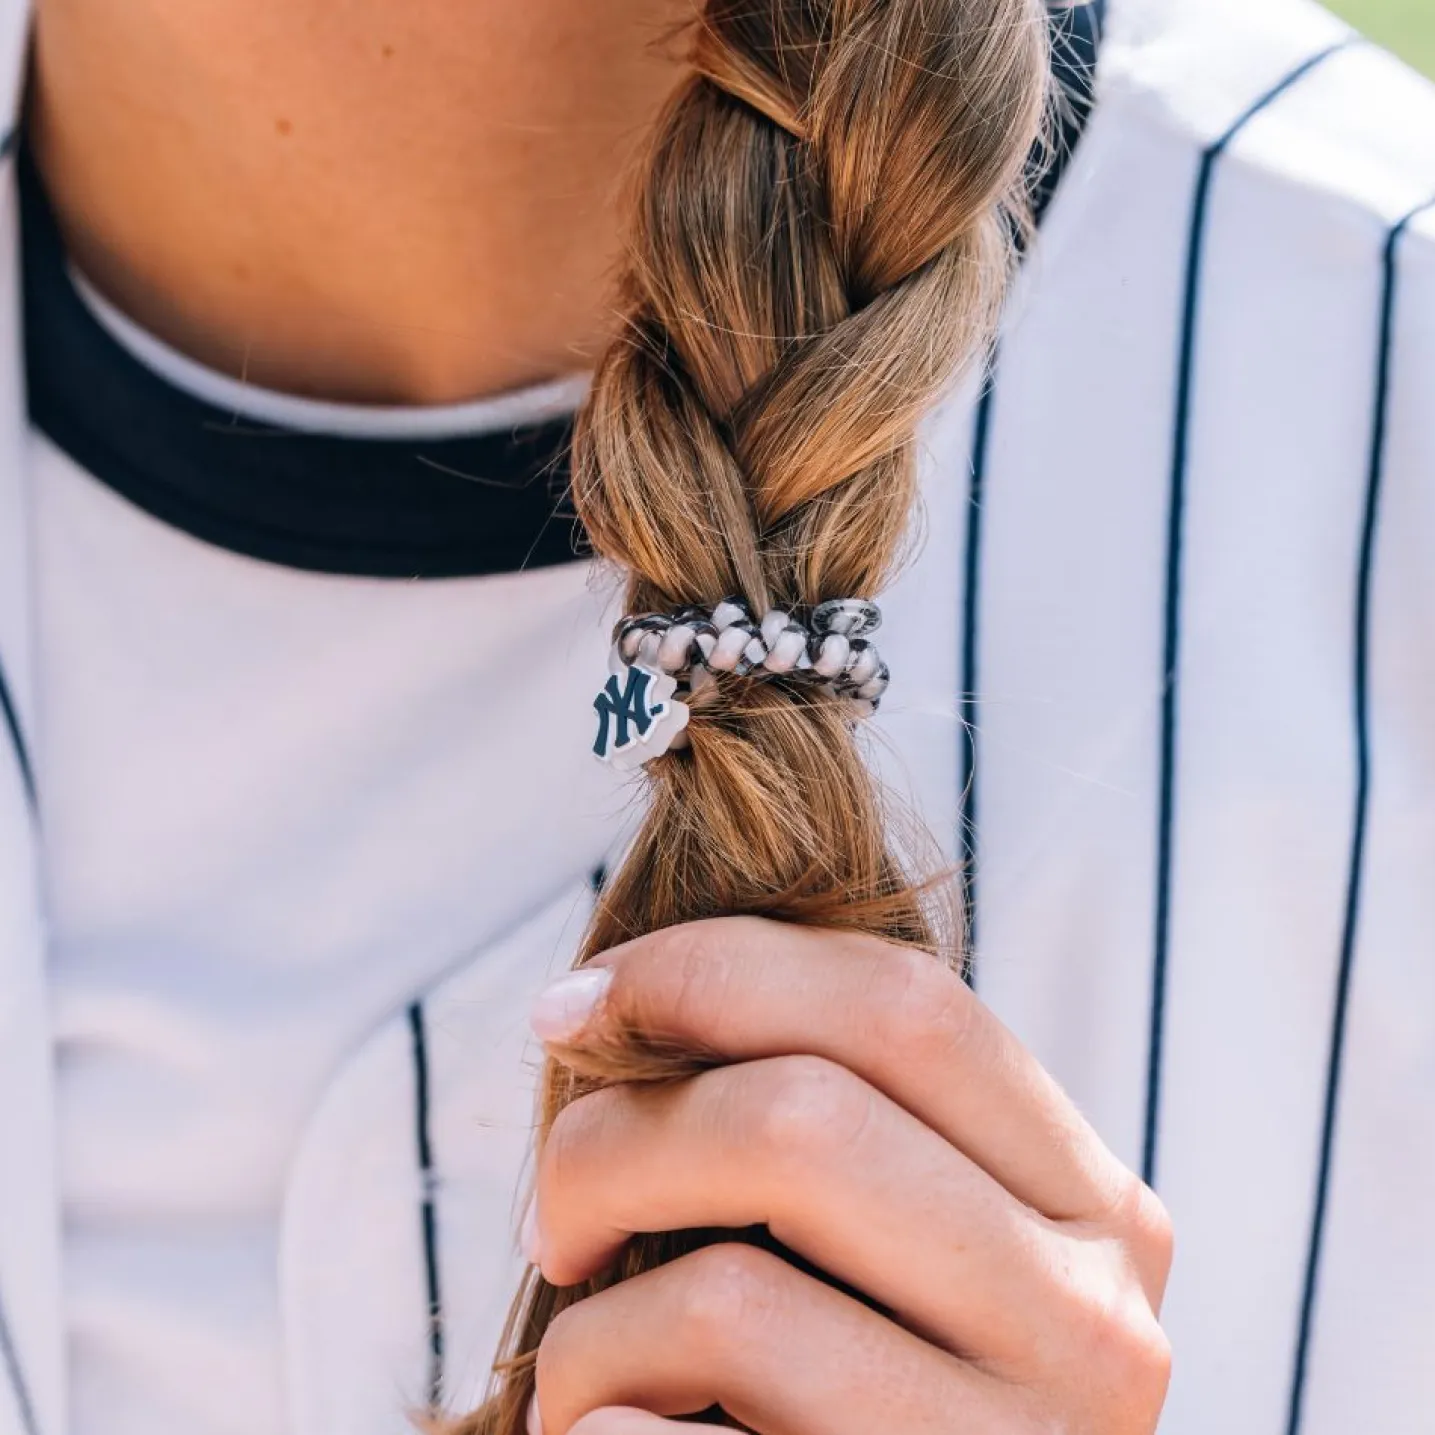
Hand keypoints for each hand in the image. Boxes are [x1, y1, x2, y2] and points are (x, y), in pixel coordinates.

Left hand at [523, 918, 1172, 1434]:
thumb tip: (605, 1005)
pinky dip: (599, 1434)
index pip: (899, 1002)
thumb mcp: (905, 1242)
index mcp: (1087, 1199)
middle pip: (801, 1119)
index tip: (575, 1007)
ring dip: (593, 1330)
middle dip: (615, 1140)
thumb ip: (829, 1128)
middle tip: (553, 1217)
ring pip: (732, 1297)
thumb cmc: (864, 1396)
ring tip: (586, 1372)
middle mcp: (1091, 1319)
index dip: (708, 969)